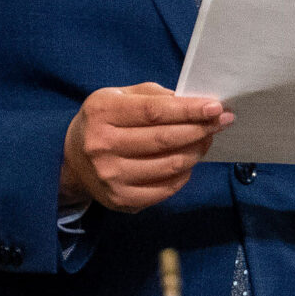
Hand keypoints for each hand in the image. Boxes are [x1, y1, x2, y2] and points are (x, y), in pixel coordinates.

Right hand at [60, 82, 233, 212]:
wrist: (72, 160)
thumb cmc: (104, 121)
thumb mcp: (118, 97)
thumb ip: (152, 96)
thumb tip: (193, 103)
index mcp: (102, 112)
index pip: (153, 112)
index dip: (188, 110)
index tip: (215, 107)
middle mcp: (102, 145)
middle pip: (163, 139)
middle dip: (199, 129)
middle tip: (222, 121)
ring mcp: (111, 176)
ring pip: (168, 166)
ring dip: (196, 152)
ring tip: (207, 139)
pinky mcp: (120, 199)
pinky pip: (165, 189)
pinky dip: (184, 175)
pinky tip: (189, 161)